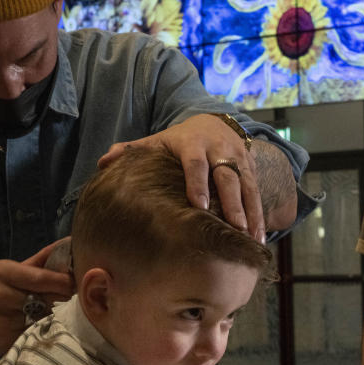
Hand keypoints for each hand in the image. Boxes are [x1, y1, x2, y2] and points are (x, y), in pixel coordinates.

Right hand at [0, 240, 74, 359]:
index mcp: (1, 273)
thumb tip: (68, 245)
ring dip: (50, 315)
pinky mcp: (6, 342)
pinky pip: (35, 334)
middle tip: (69, 297)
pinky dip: (40, 330)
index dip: (64, 281)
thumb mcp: (5, 272)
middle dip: (61, 298)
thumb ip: (37, 264)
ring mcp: (2, 321)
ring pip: (43, 317)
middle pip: (45, 298)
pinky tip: (34, 327)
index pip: (41, 278)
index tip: (77, 282)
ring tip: (45, 312)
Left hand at [98, 114, 264, 242]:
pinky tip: (259, 239)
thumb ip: (132, 152)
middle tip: (235, 228)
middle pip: (227, 176)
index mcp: (192, 143)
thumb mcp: (157, 142)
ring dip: (251, 213)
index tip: (198, 206)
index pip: (195, 163)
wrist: (214, 124)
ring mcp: (238, 158)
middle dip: (232, 203)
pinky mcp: (251, 167)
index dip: (197, 183)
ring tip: (251, 239)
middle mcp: (219, 149)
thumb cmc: (177, 142)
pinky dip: (260, 215)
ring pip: (246, 186)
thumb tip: (103, 162)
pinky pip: (257, 192)